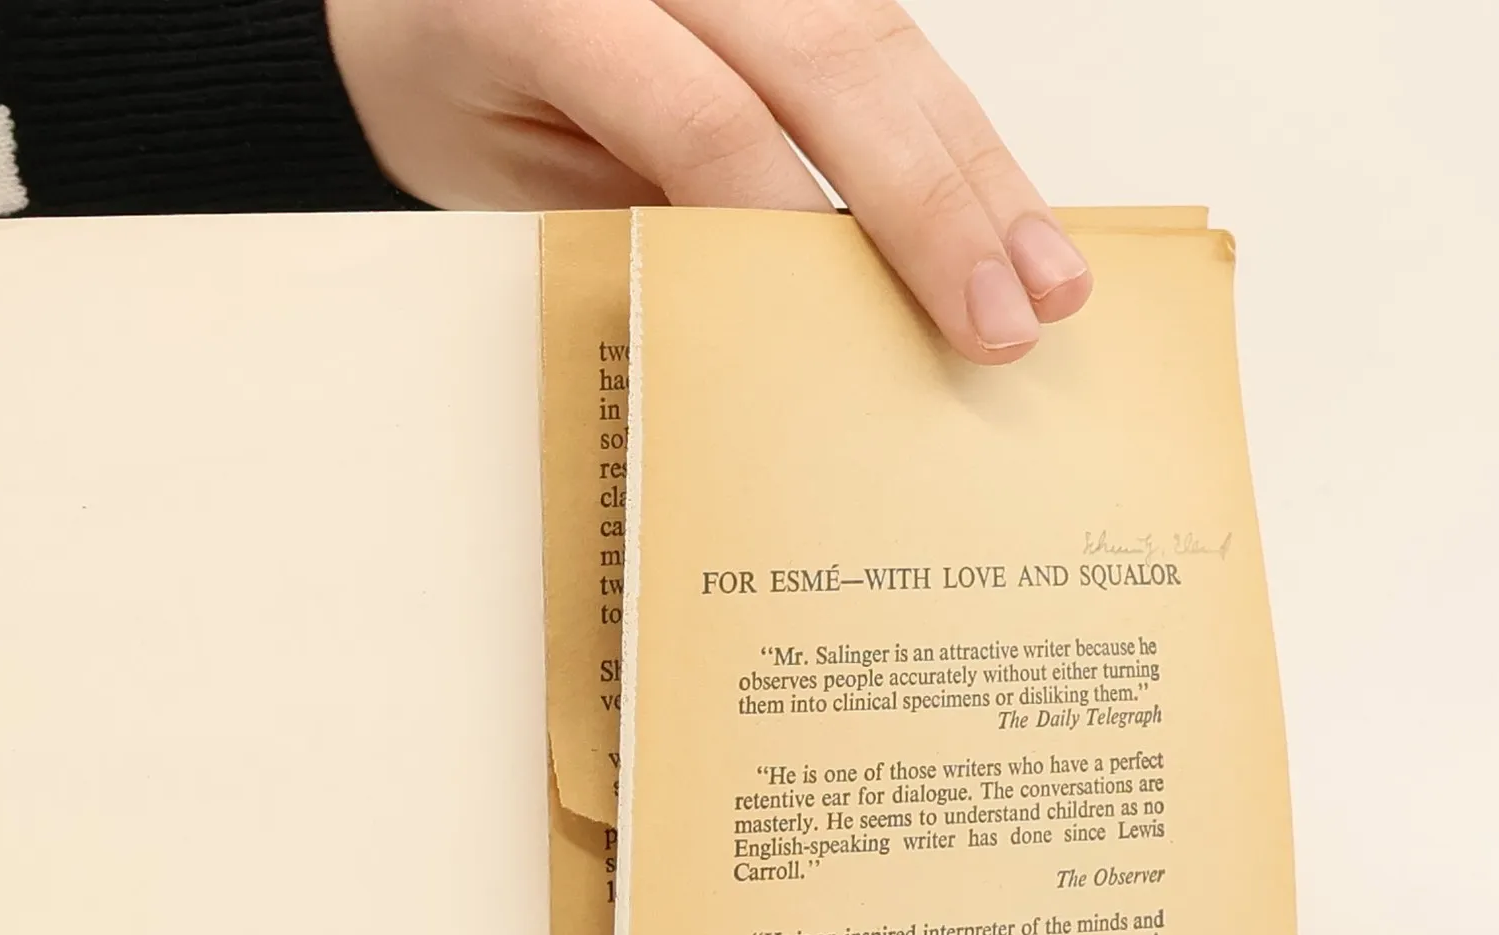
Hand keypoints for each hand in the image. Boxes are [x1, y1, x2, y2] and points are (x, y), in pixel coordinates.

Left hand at [326, 0, 1090, 363]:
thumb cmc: (453, 86)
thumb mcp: (509, 179)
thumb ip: (637, 215)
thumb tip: (776, 309)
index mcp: (547, 1)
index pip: (703, 117)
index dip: (794, 227)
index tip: (862, 336)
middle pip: (830, 55)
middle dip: (933, 198)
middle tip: (1007, 316)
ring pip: (880, 31)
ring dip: (976, 160)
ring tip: (1046, 273)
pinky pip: (877, 26)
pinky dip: (946, 123)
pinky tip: (1001, 203)